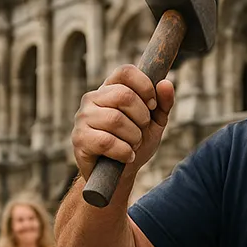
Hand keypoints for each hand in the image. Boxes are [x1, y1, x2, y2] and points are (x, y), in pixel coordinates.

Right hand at [70, 65, 174, 179]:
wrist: (120, 174)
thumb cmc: (136, 144)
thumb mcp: (154, 123)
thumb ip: (163, 104)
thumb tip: (166, 83)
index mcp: (110, 89)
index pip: (125, 71)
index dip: (144, 86)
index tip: (152, 105)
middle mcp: (93, 98)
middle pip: (124, 95)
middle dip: (142, 117)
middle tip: (141, 130)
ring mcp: (83, 117)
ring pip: (115, 119)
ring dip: (134, 137)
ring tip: (132, 145)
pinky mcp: (79, 138)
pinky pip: (106, 141)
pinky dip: (124, 151)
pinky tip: (126, 156)